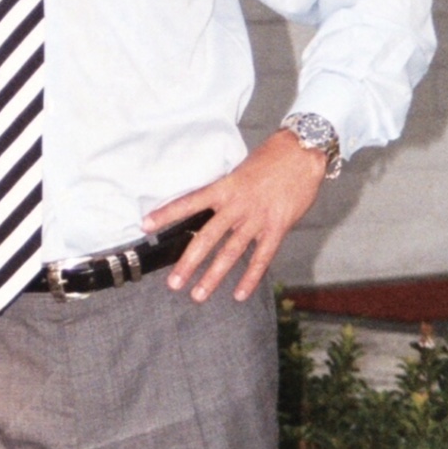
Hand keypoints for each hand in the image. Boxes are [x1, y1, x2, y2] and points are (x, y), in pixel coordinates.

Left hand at [141, 129, 327, 303]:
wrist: (301, 153)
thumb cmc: (270, 158)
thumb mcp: (240, 171)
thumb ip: (226, 191)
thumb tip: (211, 207)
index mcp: (224, 187)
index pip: (189, 202)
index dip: (167, 213)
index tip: (146, 225)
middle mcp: (237, 205)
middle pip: (206, 237)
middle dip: (188, 262)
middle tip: (173, 283)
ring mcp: (257, 219)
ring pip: (230, 253)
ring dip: (213, 277)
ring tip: (198, 295)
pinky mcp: (277, 228)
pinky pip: (261, 258)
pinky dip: (250, 277)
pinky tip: (239, 294)